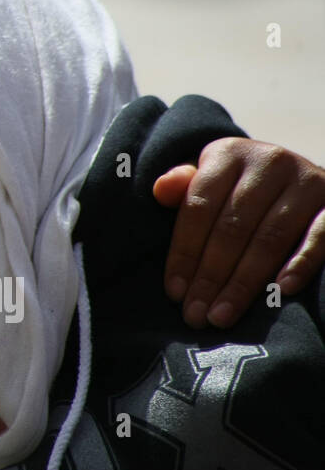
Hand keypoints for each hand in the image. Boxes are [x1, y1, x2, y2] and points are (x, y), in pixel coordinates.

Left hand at [154, 138, 324, 328]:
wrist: (297, 176)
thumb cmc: (240, 186)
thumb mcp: (210, 177)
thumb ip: (184, 186)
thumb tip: (160, 191)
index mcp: (229, 154)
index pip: (199, 206)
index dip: (184, 251)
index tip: (174, 291)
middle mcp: (269, 161)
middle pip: (232, 227)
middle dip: (210, 276)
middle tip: (196, 314)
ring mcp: (307, 182)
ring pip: (270, 238)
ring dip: (244, 282)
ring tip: (222, 315)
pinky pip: (320, 236)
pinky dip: (300, 264)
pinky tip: (280, 291)